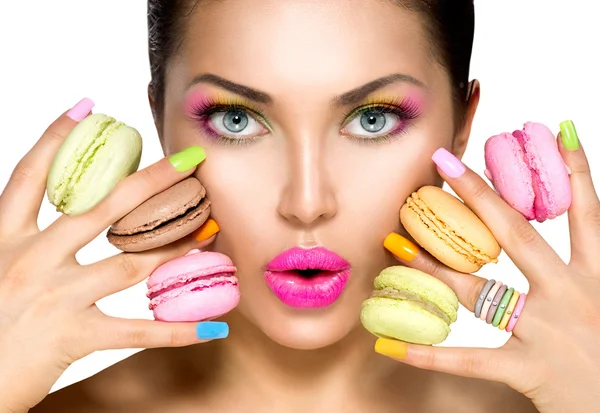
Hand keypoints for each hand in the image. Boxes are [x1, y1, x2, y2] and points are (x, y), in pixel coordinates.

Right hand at [0, 102, 220, 412]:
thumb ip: (19, 236)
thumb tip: (53, 211)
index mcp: (4, 237)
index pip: (32, 175)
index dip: (56, 137)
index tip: (86, 107)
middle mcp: (32, 258)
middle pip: (103, 209)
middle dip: (153, 182)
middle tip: (190, 162)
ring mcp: (56, 296)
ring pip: (132, 263)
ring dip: (177, 247)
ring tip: (212, 233)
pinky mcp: (73, 335)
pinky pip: (138, 330)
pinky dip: (178, 331)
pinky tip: (213, 327)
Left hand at [376, 126, 599, 412]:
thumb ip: (592, 259)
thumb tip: (573, 225)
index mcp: (599, 274)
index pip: (586, 212)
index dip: (571, 171)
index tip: (549, 131)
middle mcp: (570, 294)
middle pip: (516, 236)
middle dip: (479, 196)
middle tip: (444, 164)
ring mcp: (547, 331)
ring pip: (478, 290)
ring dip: (433, 265)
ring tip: (396, 243)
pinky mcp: (529, 369)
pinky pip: (469, 360)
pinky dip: (428, 354)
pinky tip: (389, 344)